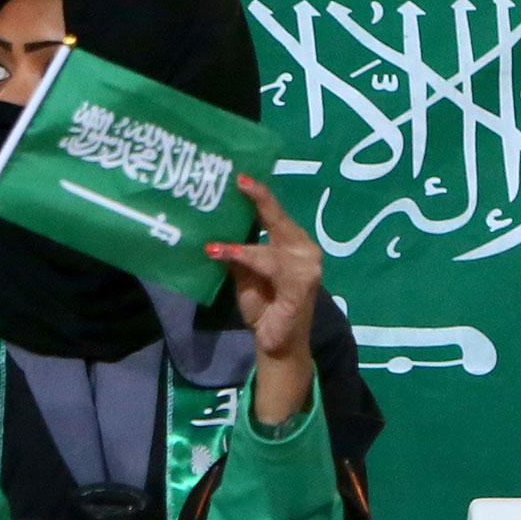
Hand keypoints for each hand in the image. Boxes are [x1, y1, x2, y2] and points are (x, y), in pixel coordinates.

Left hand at [208, 175, 322, 424]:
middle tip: (237, 182)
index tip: (240, 175)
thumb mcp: (243, 273)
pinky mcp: (301, 286)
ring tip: (213, 244)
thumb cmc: (263, 306)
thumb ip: (236, 252)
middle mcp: (304, 249)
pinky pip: (271, 267)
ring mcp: (307, 267)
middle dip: (259, 199)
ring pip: (271, 246)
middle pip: (279, 219)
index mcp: (292, 242)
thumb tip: (214, 226)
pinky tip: (225, 254)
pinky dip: (246, 258)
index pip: (275, 213)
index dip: (258, 194)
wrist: (277, 343)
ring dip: (240, 245)